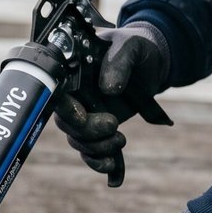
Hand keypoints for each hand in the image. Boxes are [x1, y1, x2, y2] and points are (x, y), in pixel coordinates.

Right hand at [54, 23, 170, 177]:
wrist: (154, 62)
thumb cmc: (137, 47)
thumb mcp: (131, 46)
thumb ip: (119, 61)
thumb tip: (107, 89)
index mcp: (73, 73)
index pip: (56, 95)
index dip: (64, 110)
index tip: (83, 115)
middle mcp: (75, 95)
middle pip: (66, 124)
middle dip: (88, 131)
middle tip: (114, 124)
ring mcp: (86, 114)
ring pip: (77, 140)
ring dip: (97, 148)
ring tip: (121, 139)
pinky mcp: (99, 129)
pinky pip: (89, 151)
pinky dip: (97, 162)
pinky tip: (112, 166)